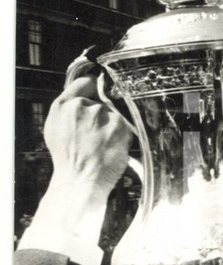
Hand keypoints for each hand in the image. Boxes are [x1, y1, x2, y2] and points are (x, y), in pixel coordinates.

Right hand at [31, 76, 130, 235]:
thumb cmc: (68, 157)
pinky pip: (124, 125)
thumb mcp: (55, 127)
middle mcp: (82, 106)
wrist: (80, 181)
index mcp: (63, 105)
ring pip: (113, 114)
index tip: (98, 93)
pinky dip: (120, 136)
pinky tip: (110, 147)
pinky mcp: (119, 126)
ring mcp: (102, 115)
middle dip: (100, 116)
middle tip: (93, 136)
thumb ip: (67, 106)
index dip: (93, 88)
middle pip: (101, 102)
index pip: (85, 83)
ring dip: (111, 126)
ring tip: (100, 144)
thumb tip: (85, 89)